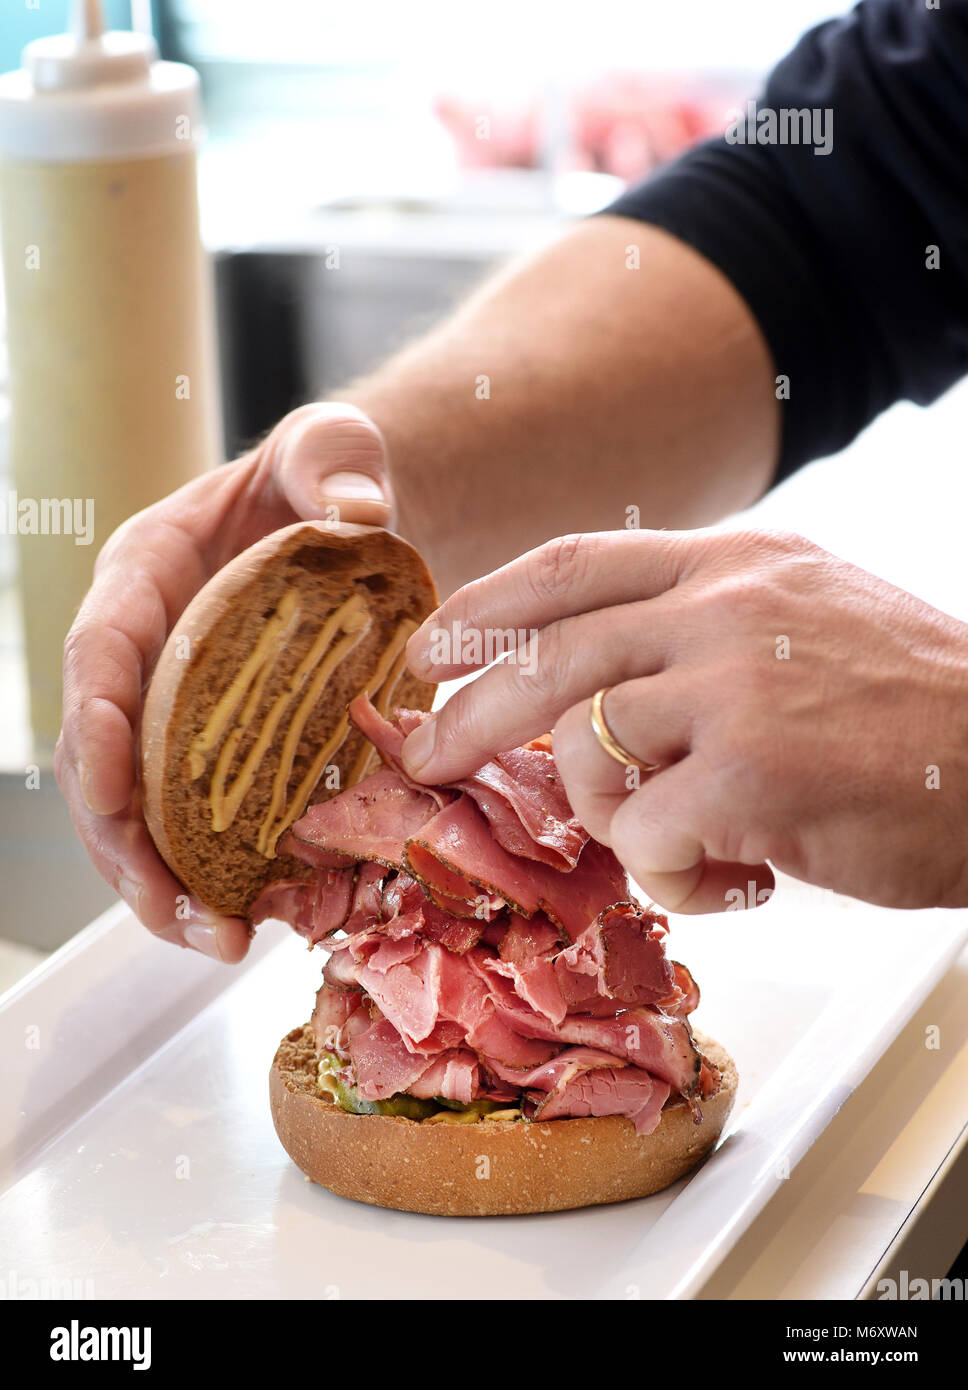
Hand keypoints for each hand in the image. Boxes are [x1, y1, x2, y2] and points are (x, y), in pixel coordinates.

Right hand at [56, 404, 391, 960]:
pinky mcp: (224, 749)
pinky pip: (207, 822)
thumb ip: (333, 461)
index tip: (109, 790)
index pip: (101, 653)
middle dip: (126, 843)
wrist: (350, 520)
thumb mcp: (331, 449)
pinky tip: (266, 921)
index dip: (97, 726)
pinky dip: (229, 876)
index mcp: (146, 576)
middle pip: (107, 760)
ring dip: (170, 885)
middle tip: (177, 913)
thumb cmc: (325, 477)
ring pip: (147, 810)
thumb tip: (355, 511)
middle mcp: (147, 653)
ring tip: (224, 942)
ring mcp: (180, 708)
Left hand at [400, 529, 967, 913]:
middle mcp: (730, 605)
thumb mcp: (810, 619)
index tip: (434, 647)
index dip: (488, 605)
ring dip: (607, 814)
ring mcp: (739, 684)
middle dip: (469, 714)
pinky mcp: (755, 772)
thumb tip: (593, 682)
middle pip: (549, 654)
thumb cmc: (919, 710)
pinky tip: (735, 875)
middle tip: (425, 754)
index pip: (577, 564)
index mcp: (740, 560)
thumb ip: (706, 628)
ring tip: (678, 839)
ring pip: (588, 751)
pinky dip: (670, 874)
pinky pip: (644, 835)